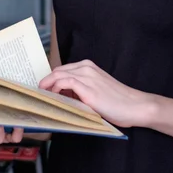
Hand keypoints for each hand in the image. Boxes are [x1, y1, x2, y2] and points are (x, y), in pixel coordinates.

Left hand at [39, 60, 153, 127]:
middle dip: (45, 82)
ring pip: (58, 75)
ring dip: (47, 85)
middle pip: (57, 71)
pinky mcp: (88, 89)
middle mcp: (86, 68)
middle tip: (38, 94)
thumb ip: (79, 89)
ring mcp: (87, 77)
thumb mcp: (95, 90)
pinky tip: (53, 97)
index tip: (41, 89)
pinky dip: (55, 88)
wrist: (135, 105)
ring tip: (41, 96)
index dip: (49, 79)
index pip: (61, 70)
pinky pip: (65, 83)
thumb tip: (60, 96)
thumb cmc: (117, 101)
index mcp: (88, 66)